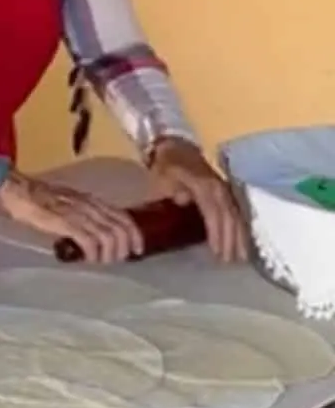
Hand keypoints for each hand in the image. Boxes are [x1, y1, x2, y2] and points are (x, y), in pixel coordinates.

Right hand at [0, 171, 143, 263]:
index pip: (124, 217)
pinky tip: (89, 260)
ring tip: (102, 262)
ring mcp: (79, 213)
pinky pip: (90, 241)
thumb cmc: (39, 200)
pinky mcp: (67, 222)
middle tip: (118, 261)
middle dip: (124, 248)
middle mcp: (90, 205)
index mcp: (92, 200)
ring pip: (109, 236)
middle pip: (121, 228)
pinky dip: (94, 254)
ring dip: (110, 254)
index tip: (136, 250)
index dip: (135, 235)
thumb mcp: (70, 204)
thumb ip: (84, 215)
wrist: (19, 191)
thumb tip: (94, 235)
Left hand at [148, 137, 247, 262]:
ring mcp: (224, 188)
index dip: (216, 233)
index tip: (217, 252)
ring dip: (239, 236)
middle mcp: (218, 188)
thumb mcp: (163, 177)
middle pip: (228, 217)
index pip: (213, 213)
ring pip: (236, 215)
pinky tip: (244, 241)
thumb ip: (173, 190)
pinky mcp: (227, 191)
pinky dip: (241, 227)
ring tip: (241, 257)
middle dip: (230, 240)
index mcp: (203, 185)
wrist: (175, 146)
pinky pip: (238, 211)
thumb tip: (183, 201)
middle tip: (230, 262)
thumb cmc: (166, 166)